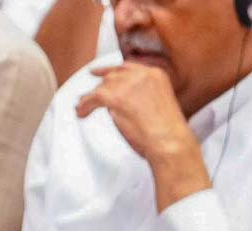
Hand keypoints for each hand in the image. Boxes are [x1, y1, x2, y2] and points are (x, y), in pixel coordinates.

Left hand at [77, 63, 193, 160]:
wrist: (170, 142)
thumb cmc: (170, 133)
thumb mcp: (162, 104)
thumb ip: (144, 96)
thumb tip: (124, 100)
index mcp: (156, 75)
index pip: (129, 68)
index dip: (112, 70)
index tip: (101, 72)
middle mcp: (141, 75)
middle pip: (113, 76)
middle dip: (100, 86)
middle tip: (90, 94)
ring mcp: (126, 85)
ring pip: (101, 87)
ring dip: (90, 98)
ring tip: (83, 106)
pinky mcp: (113, 96)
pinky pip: (91, 98)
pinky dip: (84, 106)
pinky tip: (82, 113)